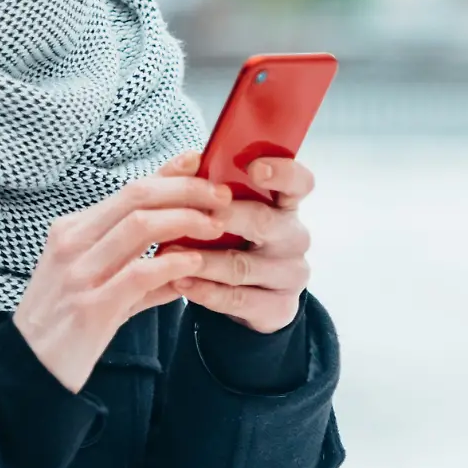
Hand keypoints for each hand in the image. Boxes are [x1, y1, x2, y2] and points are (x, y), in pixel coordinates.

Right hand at [11, 150, 226, 396]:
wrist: (29, 367)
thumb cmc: (64, 322)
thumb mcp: (92, 281)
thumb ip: (136, 267)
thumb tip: (185, 258)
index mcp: (71, 230)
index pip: (127, 190)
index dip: (167, 173)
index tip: (199, 162)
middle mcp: (72, 243)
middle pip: (136, 197)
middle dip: (185, 190)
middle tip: (221, 196)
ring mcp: (79, 273)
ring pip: (139, 227)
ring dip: (185, 220)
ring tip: (215, 226)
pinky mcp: (91, 307)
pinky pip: (138, 274)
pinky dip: (172, 264)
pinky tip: (195, 262)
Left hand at [171, 155, 313, 332]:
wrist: (251, 296)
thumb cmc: (235, 240)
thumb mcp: (226, 212)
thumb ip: (208, 185)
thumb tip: (190, 160)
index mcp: (284, 205)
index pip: (299, 182)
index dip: (282, 172)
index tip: (255, 168)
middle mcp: (294, 237)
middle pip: (265, 222)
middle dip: (226, 217)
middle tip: (195, 213)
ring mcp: (290, 274)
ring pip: (243, 265)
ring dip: (203, 259)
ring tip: (169, 252)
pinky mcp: (279, 307)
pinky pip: (238, 298)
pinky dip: (205, 290)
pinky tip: (180, 281)